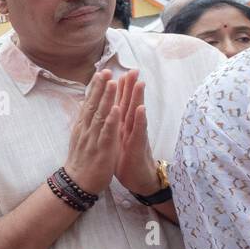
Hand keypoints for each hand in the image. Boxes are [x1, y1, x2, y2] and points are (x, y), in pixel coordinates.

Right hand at [63, 70, 124, 195]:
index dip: (95, 88)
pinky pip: (107, 133)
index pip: (89, 104)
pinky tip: (115, 109)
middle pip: (93, 105)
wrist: (77, 184)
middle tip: (106, 70)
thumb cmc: (82, 162)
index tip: (100, 73)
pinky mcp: (101, 150)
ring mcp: (93, 139)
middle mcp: (86, 130)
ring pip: (100, 115)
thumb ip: (84, 122)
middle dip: (100, 88)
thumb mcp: (80, 138)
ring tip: (112, 83)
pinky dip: (111, 120)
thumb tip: (84, 105)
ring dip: (106, 98)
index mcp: (83, 127)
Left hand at [114, 76, 157, 195]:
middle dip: (130, 87)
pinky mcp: (139, 146)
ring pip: (137, 114)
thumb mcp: (116, 139)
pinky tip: (142, 109)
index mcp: (122, 125)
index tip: (116, 72)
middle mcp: (130, 127)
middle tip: (133, 69)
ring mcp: (136, 135)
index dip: (118, 89)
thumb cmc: (126, 159)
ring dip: (138, 98)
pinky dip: (140, 120)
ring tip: (139, 82)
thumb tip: (107, 115)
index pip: (120, 103)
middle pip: (130, 103)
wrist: (138, 179)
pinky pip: (140, 131)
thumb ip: (114, 126)